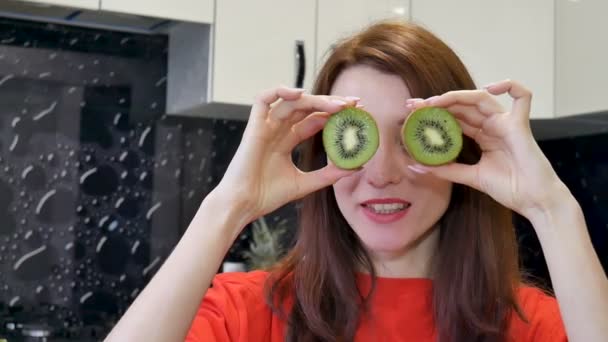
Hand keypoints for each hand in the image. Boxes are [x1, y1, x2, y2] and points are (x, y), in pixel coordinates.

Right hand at [214, 86, 357, 222]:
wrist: (243, 205)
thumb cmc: (267, 196)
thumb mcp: (305, 184)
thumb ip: (329, 174)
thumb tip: (356, 166)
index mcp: (287, 140)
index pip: (314, 119)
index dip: (334, 113)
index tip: (356, 112)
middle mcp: (278, 130)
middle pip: (307, 107)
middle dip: (330, 102)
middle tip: (354, 103)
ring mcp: (266, 126)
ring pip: (292, 102)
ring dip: (316, 99)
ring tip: (338, 105)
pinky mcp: (254, 126)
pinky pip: (263, 99)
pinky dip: (279, 91)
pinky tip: (300, 93)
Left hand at [407, 80, 567, 218]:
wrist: (534, 202)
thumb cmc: (509, 189)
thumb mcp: (471, 177)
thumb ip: (446, 170)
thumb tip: (416, 166)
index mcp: (482, 135)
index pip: (455, 118)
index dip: (434, 113)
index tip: (411, 113)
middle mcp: (493, 125)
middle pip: (463, 106)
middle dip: (438, 103)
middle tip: (413, 105)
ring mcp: (507, 123)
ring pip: (481, 99)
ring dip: (456, 96)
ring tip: (433, 102)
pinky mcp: (520, 125)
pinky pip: (523, 97)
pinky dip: (510, 86)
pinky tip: (489, 88)